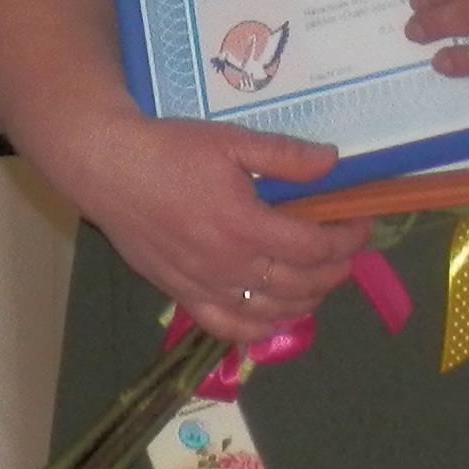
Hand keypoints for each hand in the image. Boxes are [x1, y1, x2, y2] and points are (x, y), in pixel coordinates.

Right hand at [33, 109, 367, 347]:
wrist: (107, 168)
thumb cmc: (169, 150)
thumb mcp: (230, 140)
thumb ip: (285, 155)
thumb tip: (333, 163)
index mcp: (245, 224)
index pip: (314, 246)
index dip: (347, 238)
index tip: (360, 223)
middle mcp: (229, 265)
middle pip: (302, 283)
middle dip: (336, 269)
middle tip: (347, 249)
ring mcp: (206, 286)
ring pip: (273, 310)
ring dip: (309, 298)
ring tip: (321, 277)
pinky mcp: (183, 295)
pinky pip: (230, 327)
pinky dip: (261, 328)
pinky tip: (277, 315)